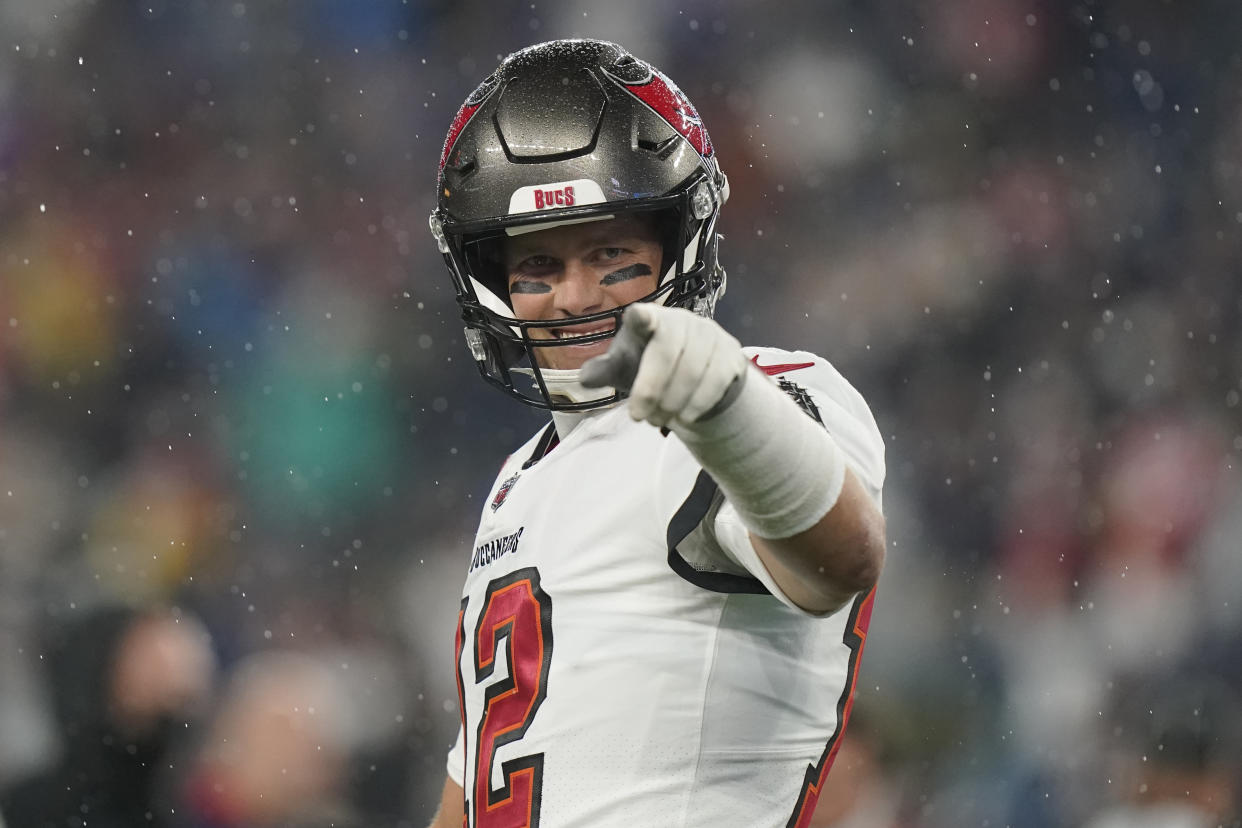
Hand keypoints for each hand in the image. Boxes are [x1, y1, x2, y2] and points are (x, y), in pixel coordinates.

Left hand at [580, 303, 747, 427]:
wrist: (693, 375)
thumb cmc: (650, 366)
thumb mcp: (624, 369)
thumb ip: (604, 371)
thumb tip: (584, 378)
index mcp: (649, 319)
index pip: (644, 315)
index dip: (642, 317)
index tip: (639, 317)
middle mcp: (682, 320)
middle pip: (667, 352)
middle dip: (651, 390)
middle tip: (640, 418)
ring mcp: (710, 334)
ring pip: (693, 370)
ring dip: (673, 402)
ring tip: (659, 420)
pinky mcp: (731, 353)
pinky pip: (716, 381)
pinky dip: (697, 404)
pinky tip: (685, 417)